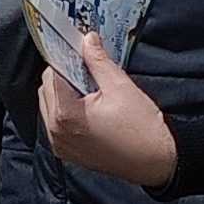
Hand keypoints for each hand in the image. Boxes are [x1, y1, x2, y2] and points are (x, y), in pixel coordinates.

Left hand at [36, 27, 178, 187]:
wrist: (156, 163)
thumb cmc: (142, 128)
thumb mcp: (121, 87)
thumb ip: (99, 61)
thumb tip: (87, 40)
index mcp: (65, 114)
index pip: (52, 75)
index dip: (66, 59)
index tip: (78, 51)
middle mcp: (55, 131)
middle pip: (47, 89)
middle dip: (64, 76)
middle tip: (89, 70)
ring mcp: (59, 144)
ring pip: (49, 106)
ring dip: (63, 94)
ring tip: (91, 91)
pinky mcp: (66, 152)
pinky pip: (56, 123)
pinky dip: (66, 111)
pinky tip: (89, 108)